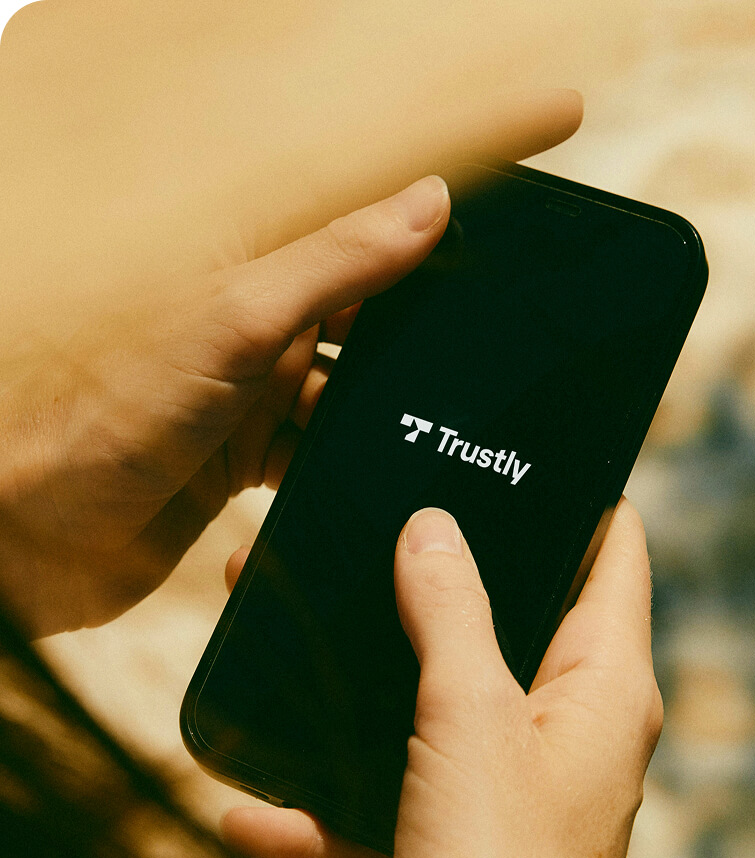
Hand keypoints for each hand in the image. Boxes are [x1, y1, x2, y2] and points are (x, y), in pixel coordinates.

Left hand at [0, 179, 451, 633]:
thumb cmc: (113, 411)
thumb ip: (334, 265)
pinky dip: (341, 470)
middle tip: (467, 378)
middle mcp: (256, 338)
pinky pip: (318, 460)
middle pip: (359, 334)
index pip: (352, 253)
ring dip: (375, 422)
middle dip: (407, 356)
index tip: (483, 279)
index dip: (416, 259)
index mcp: (250, 281)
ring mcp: (253, 404)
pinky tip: (367, 482)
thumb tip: (428, 203)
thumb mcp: (239, 319)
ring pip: (347, 405)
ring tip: (424, 439)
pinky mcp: (248, 465)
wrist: (43, 530)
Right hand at [224, 499, 662, 857]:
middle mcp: (565, 736)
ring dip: (365, 679)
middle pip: (509, 621)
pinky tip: (253, 805)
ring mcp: (508, 796)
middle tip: (373, 525)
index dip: (574, 496)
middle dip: (436, 579)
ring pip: (434, 707)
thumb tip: (433, 530)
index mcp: (603, 690)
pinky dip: (327, 806)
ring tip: (292, 622)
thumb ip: (452, 615)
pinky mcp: (454, 853)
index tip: (513, 454)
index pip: (611, 555)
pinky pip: (387, 805)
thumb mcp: (468, 721)